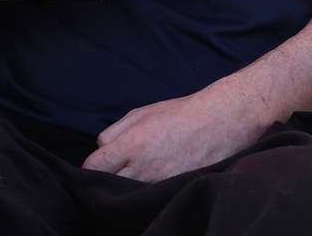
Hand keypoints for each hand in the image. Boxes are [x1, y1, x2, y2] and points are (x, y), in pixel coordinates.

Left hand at [83, 89, 264, 182]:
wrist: (220, 122)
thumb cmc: (179, 114)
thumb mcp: (140, 113)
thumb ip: (115, 133)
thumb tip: (101, 151)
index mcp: (130, 144)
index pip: (94, 167)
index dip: (90, 170)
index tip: (95, 169)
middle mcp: (143, 168)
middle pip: (108, 186)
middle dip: (105, 183)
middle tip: (109, 178)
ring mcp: (159, 183)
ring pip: (128, 195)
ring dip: (125, 190)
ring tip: (130, 181)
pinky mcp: (174, 190)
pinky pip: (150, 198)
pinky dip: (145, 194)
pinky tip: (148, 186)